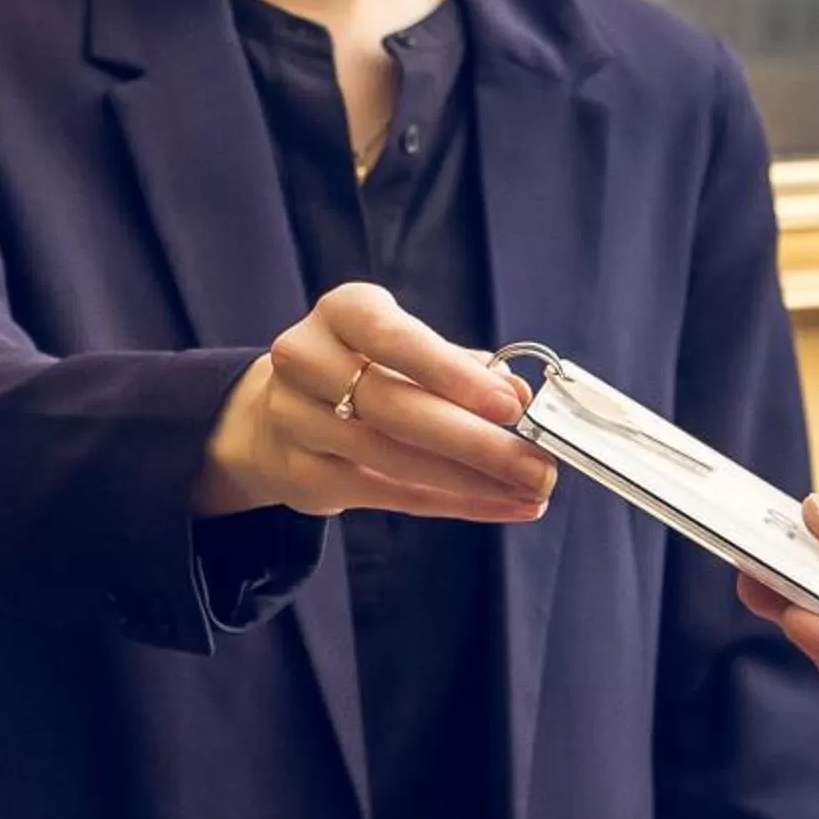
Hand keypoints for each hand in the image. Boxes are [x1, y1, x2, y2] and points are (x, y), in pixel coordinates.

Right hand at [191, 282, 556, 521]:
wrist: (279, 412)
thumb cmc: (366, 370)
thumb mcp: (411, 352)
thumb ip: (464, 369)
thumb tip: (519, 394)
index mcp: (342, 313)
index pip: (393, 339)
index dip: (452, 374)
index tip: (511, 406)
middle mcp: (306, 361)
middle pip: (396, 408)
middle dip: (477, 443)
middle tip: (539, 468)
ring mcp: (296, 421)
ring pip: (394, 459)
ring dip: (472, 482)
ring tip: (531, 491)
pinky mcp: (303, 474)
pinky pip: (388, 494)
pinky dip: (453, 502)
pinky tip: (500, 504)